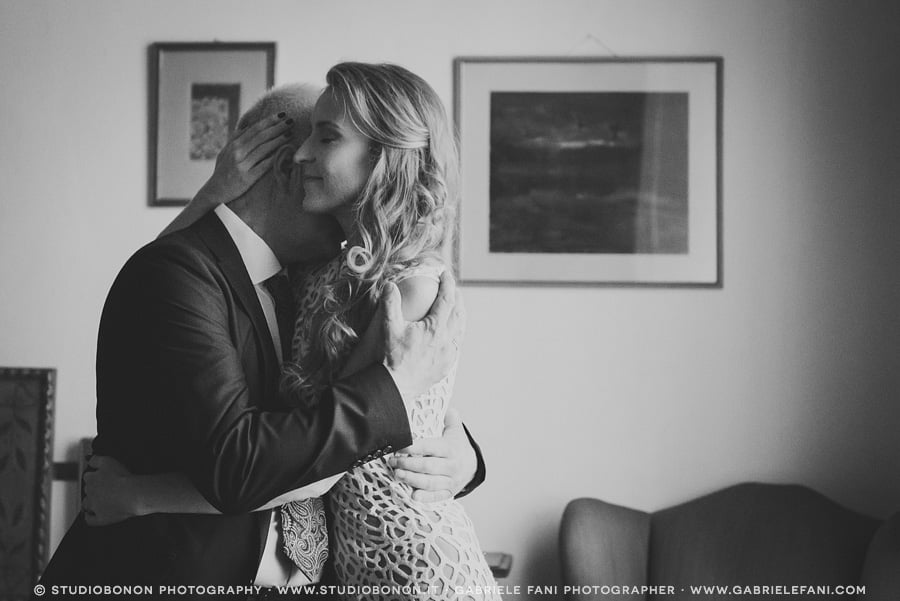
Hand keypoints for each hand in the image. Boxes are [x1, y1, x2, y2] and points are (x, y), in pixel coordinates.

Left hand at [82, 455, 141, 525]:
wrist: (131, 494)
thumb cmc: (122, 478)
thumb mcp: (108, 461)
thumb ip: (96, 459)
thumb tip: (88, 459)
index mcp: (91, 479)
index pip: (87, 476)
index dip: (94, 475)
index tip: (99, 475)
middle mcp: (91, 493)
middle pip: (87, 489)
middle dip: (92, 488)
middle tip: (102, 486)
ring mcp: (95, 507)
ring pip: (86, 504)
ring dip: (89, 502)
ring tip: (96, 500)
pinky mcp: (101, 518)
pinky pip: (90, 520)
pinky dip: (90, 517)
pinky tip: (91, 515)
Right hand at [199, 112, 292, 203]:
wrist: (215, 190)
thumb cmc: (223, 170)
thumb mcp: (226, 151)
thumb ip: (236, 138)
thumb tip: (246, 125)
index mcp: (234, 144)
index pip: (254, 129)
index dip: (269, 121)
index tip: (281, 114)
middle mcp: (237, 152)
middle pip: (261, 136)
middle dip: (277, 127)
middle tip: (291, 120)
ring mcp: (242, 164)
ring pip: (263, 149)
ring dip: (278, 140)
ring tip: (290, 133)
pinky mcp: (247, 177)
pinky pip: (263, 166)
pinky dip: (275, 158)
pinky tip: (284, 152)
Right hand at [382, 271, 465, 400]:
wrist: (396, 387)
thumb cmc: (392, 359)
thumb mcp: (389, 328)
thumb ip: (390, 303)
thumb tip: (389, 285)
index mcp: (435, 328)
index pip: (447, 299)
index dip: (448, 284)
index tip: (446, 274)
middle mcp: (446, 340)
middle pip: (458, 312)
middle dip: (456, 297)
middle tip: (452, 288)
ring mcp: (448, 354)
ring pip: (461, 329)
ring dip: (459, 315)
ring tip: (455, 307)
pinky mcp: (446, 365)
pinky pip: (457, 344)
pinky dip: (457, 333)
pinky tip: (452, 332)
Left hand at [388, 409, 476, 502]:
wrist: (472, 465)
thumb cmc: (457, 446)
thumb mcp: (455, 430)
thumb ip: (450, 418)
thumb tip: (447, 408)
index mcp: (450, 449)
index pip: (429, 447)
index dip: (413, 448)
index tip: (399, 448)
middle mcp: (452, 465)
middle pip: (427, 466)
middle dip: (407, 464)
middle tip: (393, 462)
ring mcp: (450, 481)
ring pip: (429, 482)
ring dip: (412, 479)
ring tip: (398, 475)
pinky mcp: (448, 493)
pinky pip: (436, 497)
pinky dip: (425, 498)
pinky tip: (413, 496)